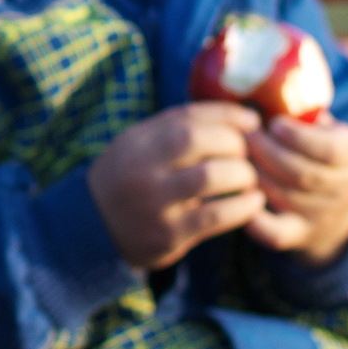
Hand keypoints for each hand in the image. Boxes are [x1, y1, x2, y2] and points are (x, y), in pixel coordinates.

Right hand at [87, 102, 264, 270]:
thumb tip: (242, 118)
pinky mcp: (168, 233)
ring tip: (249, 179)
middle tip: (247, 154)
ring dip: (241, 174)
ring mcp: (153, 201)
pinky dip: (243, 207)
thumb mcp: (140, 147)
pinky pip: (215, 216)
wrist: (94, 228)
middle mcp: (140, 167)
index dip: (226, 115)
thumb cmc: (131, 180)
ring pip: (209, 177)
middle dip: (233, 143)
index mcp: (136, 141)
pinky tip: (253, 203)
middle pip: (195, 140)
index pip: (186, 116)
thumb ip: (178, 130)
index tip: (252, 121)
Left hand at [242, 113, 347, 265]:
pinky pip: (275, 233)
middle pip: (300, 173)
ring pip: (282, 197)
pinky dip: (254, 219)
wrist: (335, 201)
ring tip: (229, 155)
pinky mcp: (298, 234)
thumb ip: (299, 107)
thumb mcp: (320, 123)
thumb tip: (256, 77)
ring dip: (252, 175)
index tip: (274, 123)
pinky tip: (235, 195)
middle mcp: (341, 187)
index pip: (328, 151)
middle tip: (239, 135)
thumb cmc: (313, 147)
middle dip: (265, 152)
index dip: (299, 138)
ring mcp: (320, 214)